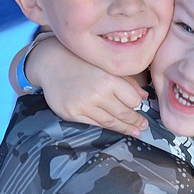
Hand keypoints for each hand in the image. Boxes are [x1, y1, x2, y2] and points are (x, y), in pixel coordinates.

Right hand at [26, 37, 149, 136]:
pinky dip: (107, 126)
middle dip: (136, 121)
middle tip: (143, 126)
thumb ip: (127, 81)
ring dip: (124, 128)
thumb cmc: (81, 62)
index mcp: (108, 79)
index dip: (138, 104)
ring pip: (110, 122)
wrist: (51, 63)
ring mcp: (83, 105)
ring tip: (135, 132)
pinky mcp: (72, 114)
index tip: (141, 107)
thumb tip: (143, 97)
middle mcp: (97, 94)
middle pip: (123, 113)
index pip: (132, 100)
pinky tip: (115, 128)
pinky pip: (94, 124)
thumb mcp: (106, 65)